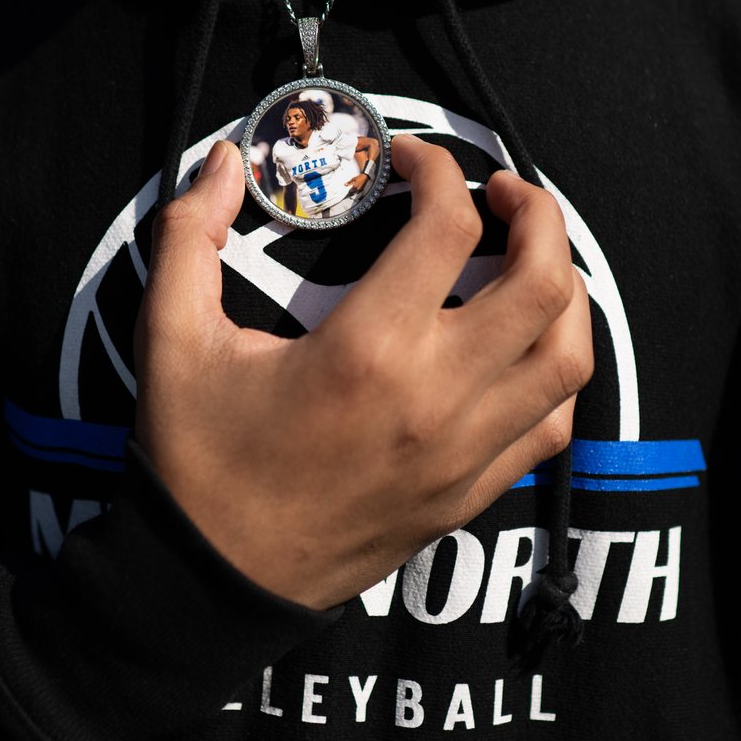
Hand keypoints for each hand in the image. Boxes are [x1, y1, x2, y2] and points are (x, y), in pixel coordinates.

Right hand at [135, 135, 591, 609]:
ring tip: (529, 260)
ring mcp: (463, 452)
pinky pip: (551, 424)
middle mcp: (435, 398)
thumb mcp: (171, 337)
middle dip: (538, 214)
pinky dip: (554, 371)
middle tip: (502, 193)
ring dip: (564, 291)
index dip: (440, 168)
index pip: (451, 227)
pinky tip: (519, 347)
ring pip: (569, 356)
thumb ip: (189, 235)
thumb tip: (226, 160)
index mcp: (366, 350)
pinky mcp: (469, 493)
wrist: (212, 581)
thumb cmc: (196, 460)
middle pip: (544, 282)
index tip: (411, 159)